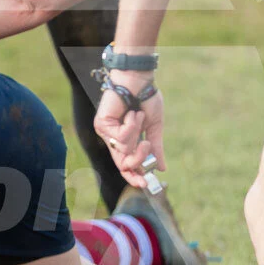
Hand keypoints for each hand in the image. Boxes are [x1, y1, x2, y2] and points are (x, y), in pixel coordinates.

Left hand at [93, 71, 165, 189]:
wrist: (139, 80)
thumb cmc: (146, 99)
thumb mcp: (154, 127)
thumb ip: (155, 148)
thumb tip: (162, 168)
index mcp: (126, 141)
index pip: (127, 166)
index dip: (134, 177)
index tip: (146, 184)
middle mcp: (113, 139)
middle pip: (123, 164)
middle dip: (137, 160)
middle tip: (147, 146)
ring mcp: (106, 133)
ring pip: (124, 151)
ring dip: (137, 134)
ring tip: (138, 116)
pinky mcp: (101, 125)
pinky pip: (121, 137)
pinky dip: (131, 125)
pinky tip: (131, 113)